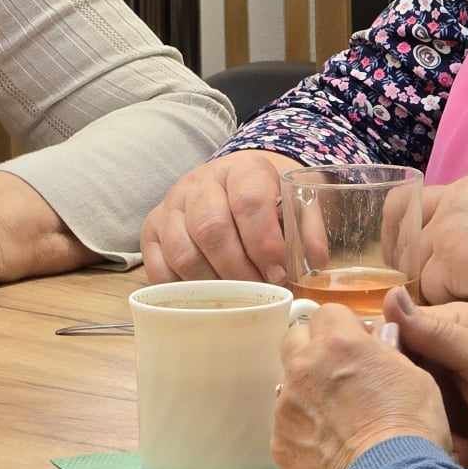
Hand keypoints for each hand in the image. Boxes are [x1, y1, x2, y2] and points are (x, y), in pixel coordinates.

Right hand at [140, 149, 295, 284]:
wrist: (233, 184)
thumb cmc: (268, 199)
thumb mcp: (295, 201)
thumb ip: (308, 227)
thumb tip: (315, 262)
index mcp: (241, 169)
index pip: (248, 201)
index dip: (264, 241)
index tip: (279, 272)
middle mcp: (200, 182)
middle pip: (211, 229)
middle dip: (239, 269)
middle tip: (260, 292)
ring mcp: (171, 205)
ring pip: (183, 251)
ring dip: (212, 284)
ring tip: (237, 299)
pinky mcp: (151, 229)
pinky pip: (158, 267)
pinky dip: (181, 289)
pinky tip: (205, 297)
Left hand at [273, 305, 451, 468]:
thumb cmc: (412, 426)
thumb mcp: (415, 376)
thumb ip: (388, 352)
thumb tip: (378, 338)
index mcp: (338, 343)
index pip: (328, 313)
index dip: (345, 328)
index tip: (358, 344)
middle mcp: (304, 367)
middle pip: (295, 338)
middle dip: (313, 348)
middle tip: (337, 371)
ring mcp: (286, 406)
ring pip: (288, 384)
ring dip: (307, 390)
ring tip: (335, 417)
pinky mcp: (280, 442)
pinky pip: (287, 424)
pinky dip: (303, 429)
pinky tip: (327, 447)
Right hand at [384, 286, 467, 465]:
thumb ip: (436, 333)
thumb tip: (388, 295)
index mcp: (451, 324)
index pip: (400, 328)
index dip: (384, 350)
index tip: (376, 376)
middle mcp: (442, 352)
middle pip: (399, 366)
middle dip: (398, 392)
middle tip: (398, 415)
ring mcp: (443, 387)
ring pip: (405, 399)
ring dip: (411, 419)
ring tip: (422, 434)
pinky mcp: (445, 419)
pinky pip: (420, 424)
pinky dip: (425, 437)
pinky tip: (433, 449)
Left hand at [412, 168, 467, 314]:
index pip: (420, 199)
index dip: (413, 227)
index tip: (420, 251)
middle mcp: (455, 201)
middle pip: (403, 225)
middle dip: (406, 254)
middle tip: (420, 282)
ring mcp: (449, 231)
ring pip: (414, 262)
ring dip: (428, 285)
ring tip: (452, 303)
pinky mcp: (450, 263)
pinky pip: (429, 290)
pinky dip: (444, 304)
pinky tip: (466, 311)